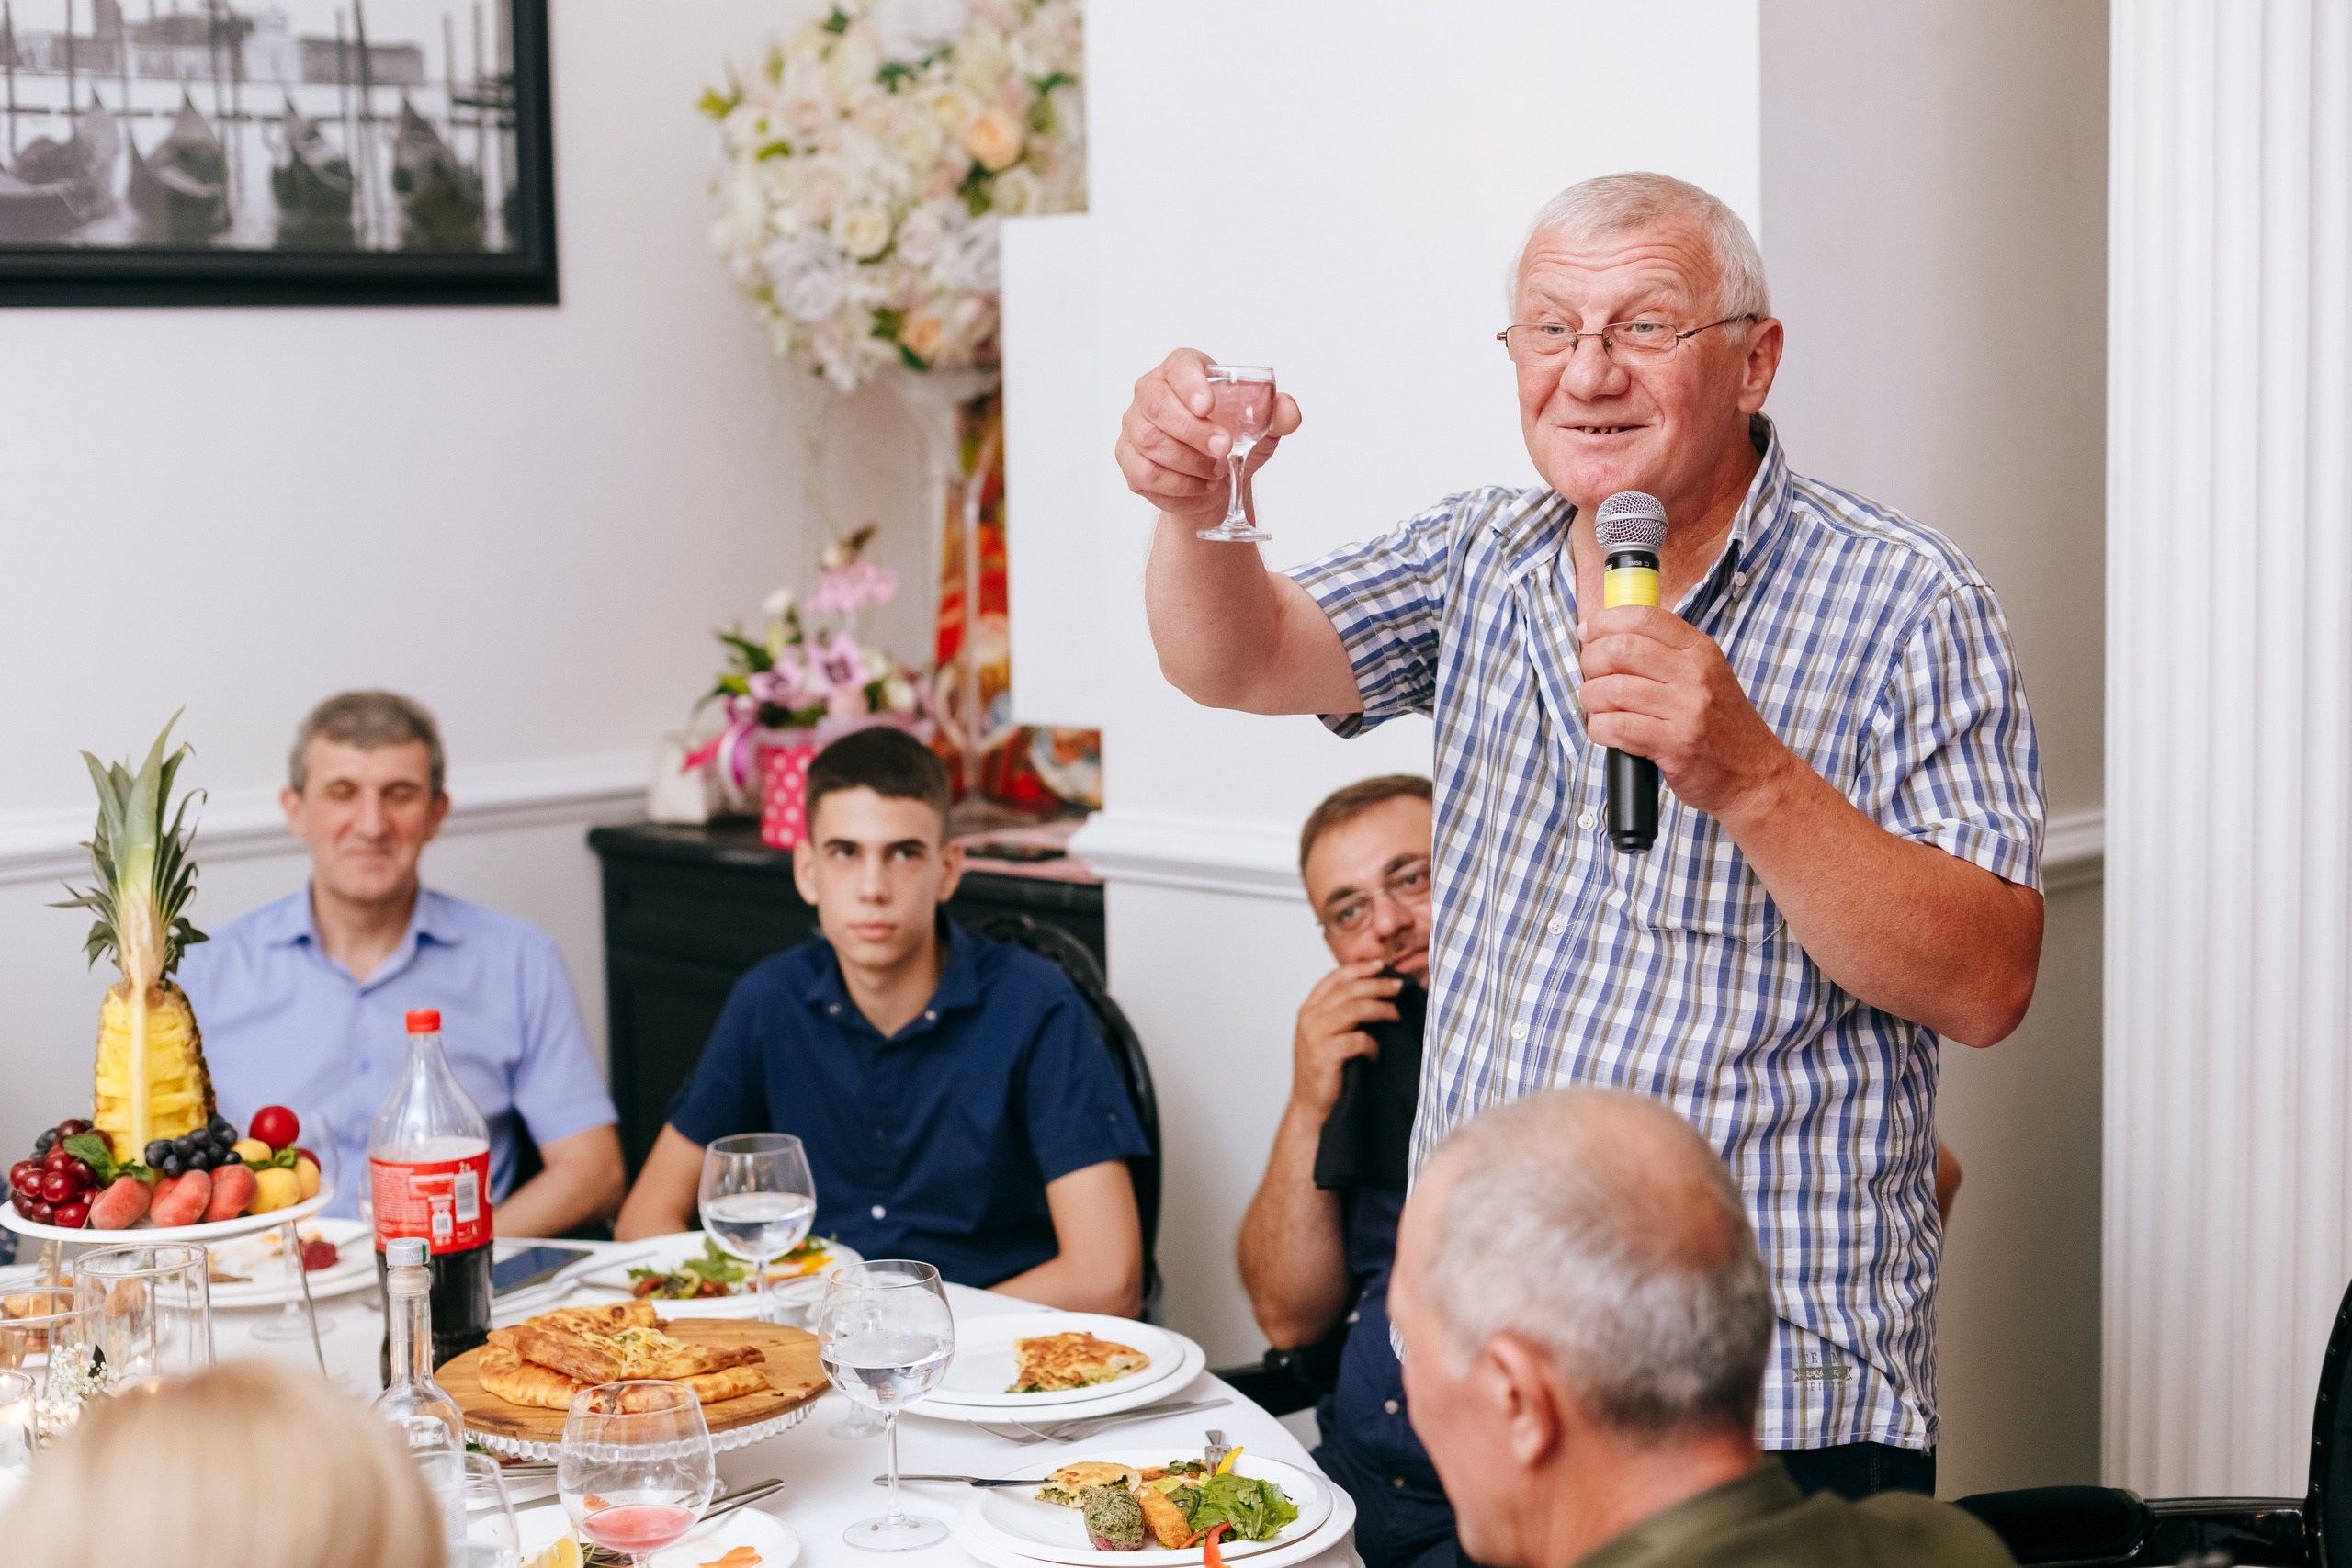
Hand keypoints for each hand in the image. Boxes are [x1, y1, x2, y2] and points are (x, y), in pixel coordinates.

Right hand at [1116, 347, 1303, 525]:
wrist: (1217, 480)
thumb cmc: (1235, 441)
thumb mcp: (1264, 428)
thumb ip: (1278, 415)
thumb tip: (1287, 410)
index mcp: (1183, 370)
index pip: (1180, 367)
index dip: (1191, 385)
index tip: (1209, 406)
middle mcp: (1151, 391)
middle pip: (1158, 405)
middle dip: (1193, 431)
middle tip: (1224, 449)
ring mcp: (1134, 424)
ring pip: (1151, 442)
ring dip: (1190, 462)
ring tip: (1217, 470)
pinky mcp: (1128, 457)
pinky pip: (1146, 472)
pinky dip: (1178, 484)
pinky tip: (1199, 484)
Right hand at [1289, 960, 1399, 1116]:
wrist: (1310, 1106)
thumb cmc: (1324, 1071)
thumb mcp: (1326, 1035)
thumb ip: (1340, 1014)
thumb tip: (1375, 993)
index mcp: (1309, 1009)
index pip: (1333, 978)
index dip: (1358, 969)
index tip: (1380, 965)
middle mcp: (1309, 1017)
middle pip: (1348, 989)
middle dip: (1377, 984)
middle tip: (1399, 986)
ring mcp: (1315, 1035)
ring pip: (1354, 1009)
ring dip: (1381, 1008)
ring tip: (1398, 1014)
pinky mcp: (1324, 1054)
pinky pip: (1357, 1039)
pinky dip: (1373, 1044)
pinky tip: (1376, 1053)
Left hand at [1577, 604, 1796, 821]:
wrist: (1754, 775)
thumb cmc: (1721, 726)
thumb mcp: (1706, 676)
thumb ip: (1665, 654)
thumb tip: (1606, 637)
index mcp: (1700, 651)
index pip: (1645, 617)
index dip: (1605, 621)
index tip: (1588, 632)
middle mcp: (1695, 675)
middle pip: (1621, 649)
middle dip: (1591, 661)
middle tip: (1590, 677)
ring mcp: (1687, 710)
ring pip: (1613, 689)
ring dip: (1591, 699)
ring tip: (1598, 708)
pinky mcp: (1675, 745)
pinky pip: (1618, 727)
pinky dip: (1600, 728)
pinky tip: (1606, 732)